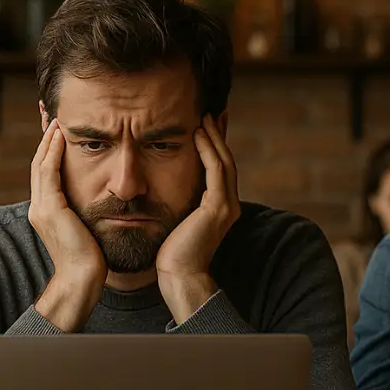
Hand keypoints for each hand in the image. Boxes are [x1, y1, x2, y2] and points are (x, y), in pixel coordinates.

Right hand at [28, 120, 105, 329]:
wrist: (82, 281)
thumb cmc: (92, 261)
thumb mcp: (88, 229)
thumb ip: (88, 212)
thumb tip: (104, 200)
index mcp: (47, 211)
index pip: (46, 170)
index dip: (49, 147)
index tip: (56, 126)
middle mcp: (39, 207)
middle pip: (39, 161)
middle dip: (44, 135)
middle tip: (47, 110)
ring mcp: (42, 207)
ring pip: (41, 162)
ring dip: (47, 137)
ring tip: (54, 116)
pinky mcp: (50, 209)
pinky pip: (48, 172)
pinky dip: (52, 151)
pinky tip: (60, 134)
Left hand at [155, 115, 240, 318]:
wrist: (178, 277)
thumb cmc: (171, 254)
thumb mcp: (175, 220)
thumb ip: (177, 203)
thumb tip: (161, 188)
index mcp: (219, 207)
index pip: (219, 168)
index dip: (215, 145)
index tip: (206, 124)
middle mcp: (228, 204)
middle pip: (226, 160)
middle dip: (219, 135)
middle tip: (213, 112)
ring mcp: (226, 205)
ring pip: (223, 161)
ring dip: (214, 137)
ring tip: (204, 117)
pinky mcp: (217, 207)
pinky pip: (215, 170)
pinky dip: (208, 150)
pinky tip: (198, 134)